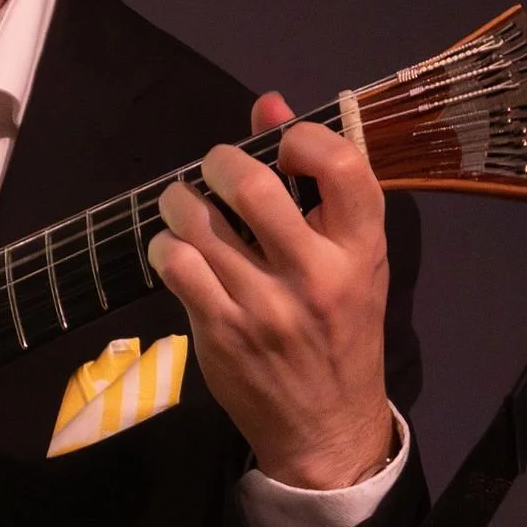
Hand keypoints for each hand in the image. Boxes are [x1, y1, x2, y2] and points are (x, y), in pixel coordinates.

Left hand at [149, 91, 396, 489]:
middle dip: (219, 161)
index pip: (341, 164)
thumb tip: (266, 101)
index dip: (300, 135)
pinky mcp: (221, 331)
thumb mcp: (350, 259)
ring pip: (200, 221)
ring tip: (185, 204)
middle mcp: (316, 275)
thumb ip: (316, 184)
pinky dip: (165, 245)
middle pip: (252, 185)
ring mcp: (264, 306)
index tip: (281, 145)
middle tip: (213, 168)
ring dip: (181, 200)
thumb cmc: (341, 331)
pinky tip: (175, 249)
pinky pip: (176, 264)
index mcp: (361, 250)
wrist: (326, 426)